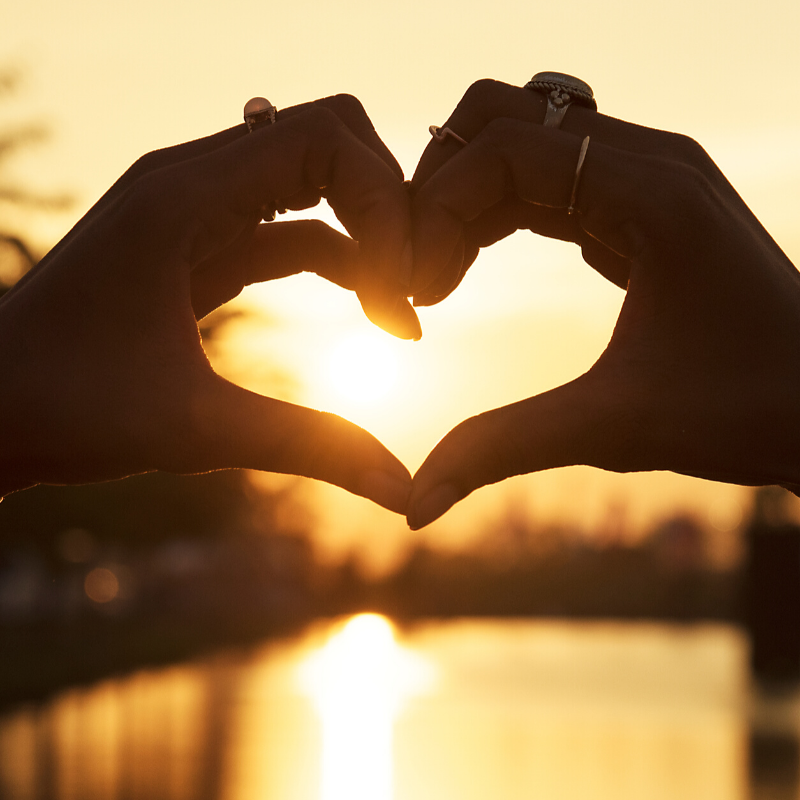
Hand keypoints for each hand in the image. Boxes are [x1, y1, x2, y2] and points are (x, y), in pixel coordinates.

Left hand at [0, 95, 414, 512]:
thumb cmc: (63, 411)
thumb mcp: (197, 430)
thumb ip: (311, 447)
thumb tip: (404, 492)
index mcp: (183, 194)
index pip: (326, 137)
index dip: (386, 204)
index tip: (402, 292)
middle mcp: (191, 182)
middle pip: (330, 144)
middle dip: (388, 211)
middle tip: (413, 292)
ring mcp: (196, 212)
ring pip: (314, 190)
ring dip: (369, 242)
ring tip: (401, 319)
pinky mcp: (200, 248)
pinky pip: (290, 233)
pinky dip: (340, 263)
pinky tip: (371, 315)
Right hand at [406, 79, 799, 528]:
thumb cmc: (746, 411)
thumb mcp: (613, 429)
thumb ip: (502, 450)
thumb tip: (416, 505)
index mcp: (652, 191)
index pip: (507, 148)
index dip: (439, 209)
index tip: (416, 290)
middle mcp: (651, 162)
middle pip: (504, 119)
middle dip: (439, 186)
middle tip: (413, 270)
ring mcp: (646, 177)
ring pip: (520, 144)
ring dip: (462, 199)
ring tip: (433, 278)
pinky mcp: (638, 206)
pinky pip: (545, 181)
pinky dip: (493, 213)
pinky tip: (467, 268)